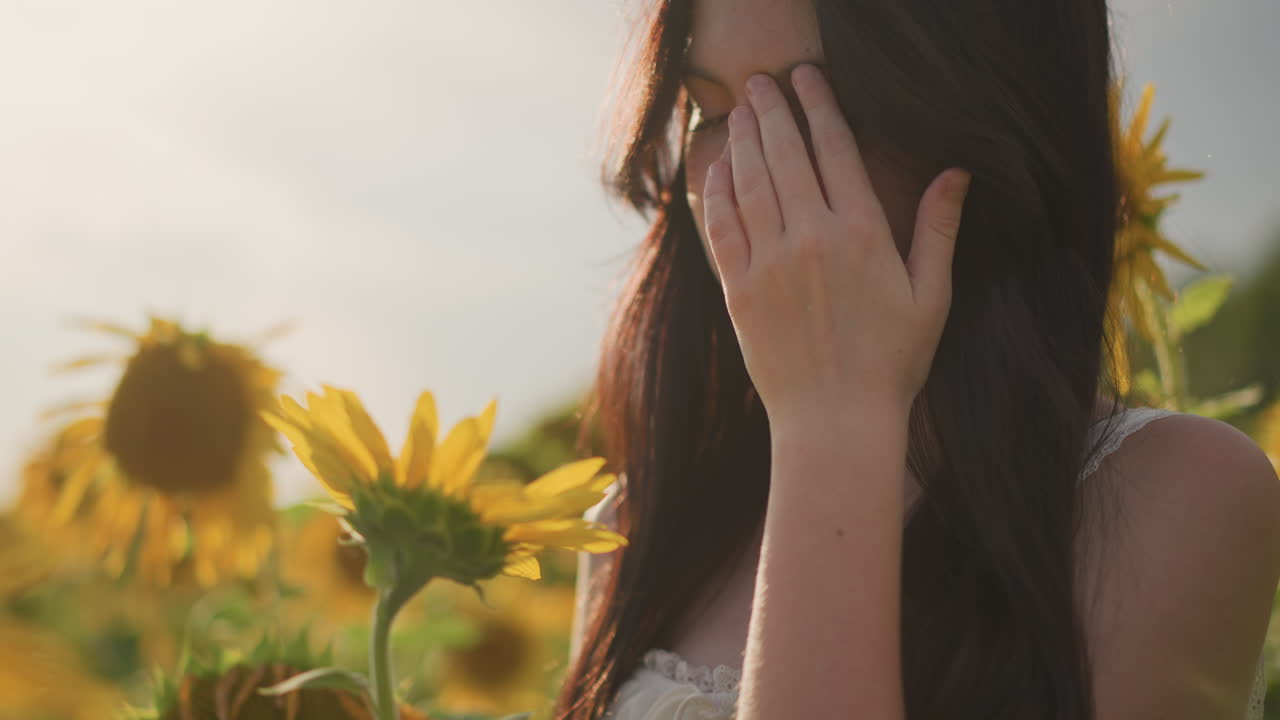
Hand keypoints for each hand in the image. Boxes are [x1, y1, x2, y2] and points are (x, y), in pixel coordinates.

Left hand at [702, 64, 969, 424]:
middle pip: (785, 154)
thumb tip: (957, 172)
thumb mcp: (931, 295)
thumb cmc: (892, 362)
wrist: (836, 421)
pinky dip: (719, 191)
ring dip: (745, 139)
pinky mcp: (739, 291)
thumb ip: (938, 229)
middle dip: (774, 110)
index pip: (835, 149)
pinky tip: (720, 167)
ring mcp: (769, 264)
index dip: (820, 106)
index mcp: (861, 233)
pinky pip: (723, 227)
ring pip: (751, 183)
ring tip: (742, 110)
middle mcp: (810, 238)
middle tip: (763, 81)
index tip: (808, 78)